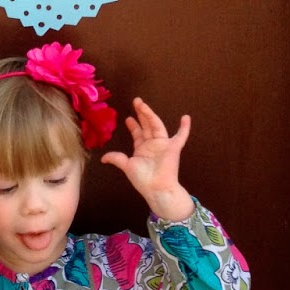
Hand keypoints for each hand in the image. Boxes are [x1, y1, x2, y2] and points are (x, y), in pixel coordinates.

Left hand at [102, 99, 193, 221]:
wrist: (156, 189)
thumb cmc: (142, 179)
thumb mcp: (127, 166)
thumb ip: (117, 159)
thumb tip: (103, 159)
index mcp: (142, 149)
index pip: (138, 133)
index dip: (133, 125)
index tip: (128, 117)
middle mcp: (152, 145)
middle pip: (147, 125)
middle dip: (141, 113)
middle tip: (136, 101)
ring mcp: (163, 145)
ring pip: (157, 125)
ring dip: (150, 114)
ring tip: (142, 104)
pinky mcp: (173, 148)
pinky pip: (181, 136)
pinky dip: (185, 128)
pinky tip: (186, 118)